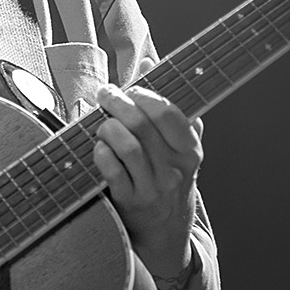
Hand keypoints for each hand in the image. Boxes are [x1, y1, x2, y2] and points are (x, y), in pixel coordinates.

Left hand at [91, 84, 202, 273]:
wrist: (165, 228)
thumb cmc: (167, 173)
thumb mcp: (176, 142)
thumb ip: (164, 102)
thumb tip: (150, 61)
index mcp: (190, 149)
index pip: (170, 114)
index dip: (145, 95)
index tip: (130, 88)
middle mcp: (175, 168)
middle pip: (142, 125)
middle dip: (117, 103)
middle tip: (105, 95)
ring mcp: (154, 187)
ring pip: (127, 146)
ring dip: (107, 128)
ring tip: (102, 124)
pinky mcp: (132, 202)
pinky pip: (113, 172)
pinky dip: (101, 154)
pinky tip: (98, 148)